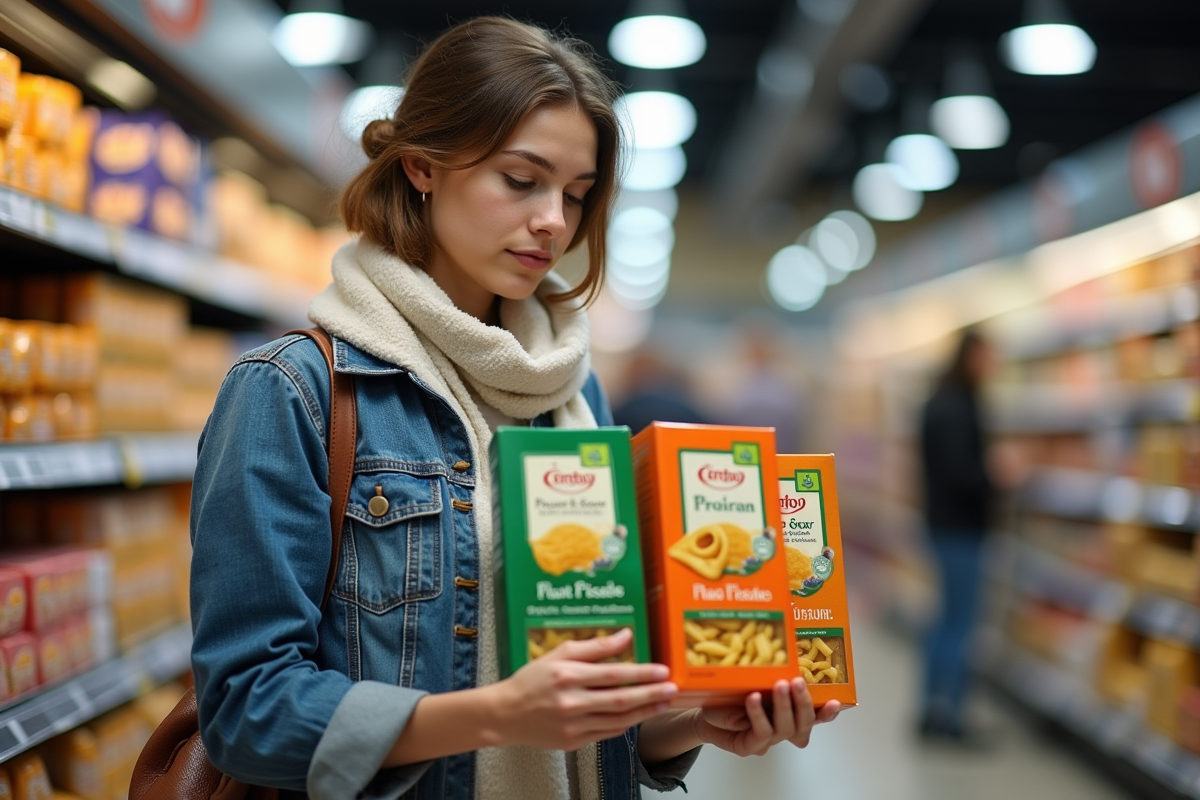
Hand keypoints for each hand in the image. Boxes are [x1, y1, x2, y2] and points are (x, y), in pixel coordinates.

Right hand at [486, 629, 677, 751]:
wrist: (506, 714)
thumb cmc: (532, 679)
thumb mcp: (559, 654)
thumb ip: (594, 646)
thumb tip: (626, 635)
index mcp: (568, 676)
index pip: (613, 674)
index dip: (641, 673)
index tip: (662, 671)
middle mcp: (572, 702)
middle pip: (621, 699)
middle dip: (651, 694)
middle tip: (672, 689)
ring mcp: (573, 725)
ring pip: (618, 720)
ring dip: (644, 712)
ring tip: (663, 703)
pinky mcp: (573, 742)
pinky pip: (607, 733)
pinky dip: (626, 724)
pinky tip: (638, 715)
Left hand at [691, 679, 840, 755]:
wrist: (703, 712)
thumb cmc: (730, 695)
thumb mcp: (754, 680)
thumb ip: (770, 675)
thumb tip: (785, 653)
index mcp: (789, 714)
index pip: (814, 716)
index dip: (827, 712)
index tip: (837, 701)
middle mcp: (782, 729)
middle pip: (804, 724)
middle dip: (805, 702)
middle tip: (798, 682)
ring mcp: (767, 740)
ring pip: (786, 729)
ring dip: (784, 705)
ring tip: (780, 685)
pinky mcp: (750, 746)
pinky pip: (761, 731)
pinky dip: (759, 713)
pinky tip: (753, 698)